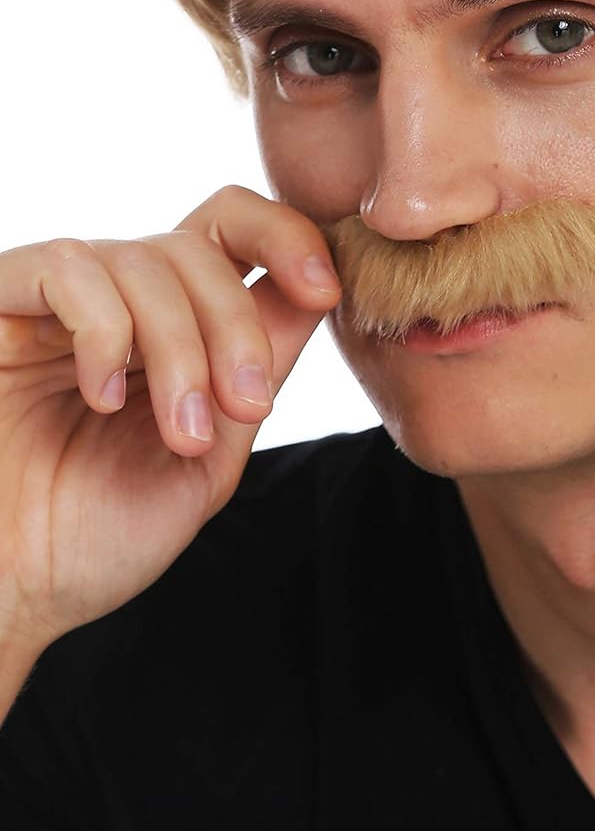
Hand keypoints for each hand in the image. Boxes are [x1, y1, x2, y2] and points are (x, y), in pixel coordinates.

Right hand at [0, 185, 340, 652]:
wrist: (2, 595)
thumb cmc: (88, 540)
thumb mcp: (207, 458)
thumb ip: (255, 376)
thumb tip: (316, 294)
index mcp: (171, 330)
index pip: (236, 235)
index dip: (291, 239)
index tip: (327, 291)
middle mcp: (115, 300)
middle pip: (203, 243)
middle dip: (238, 324)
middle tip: (243, 409)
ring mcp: (54, 300)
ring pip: (147, 258)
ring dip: (182, 348)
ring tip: (181, 433)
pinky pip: (70, 270)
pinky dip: (106, 333)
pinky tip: (103, 399)